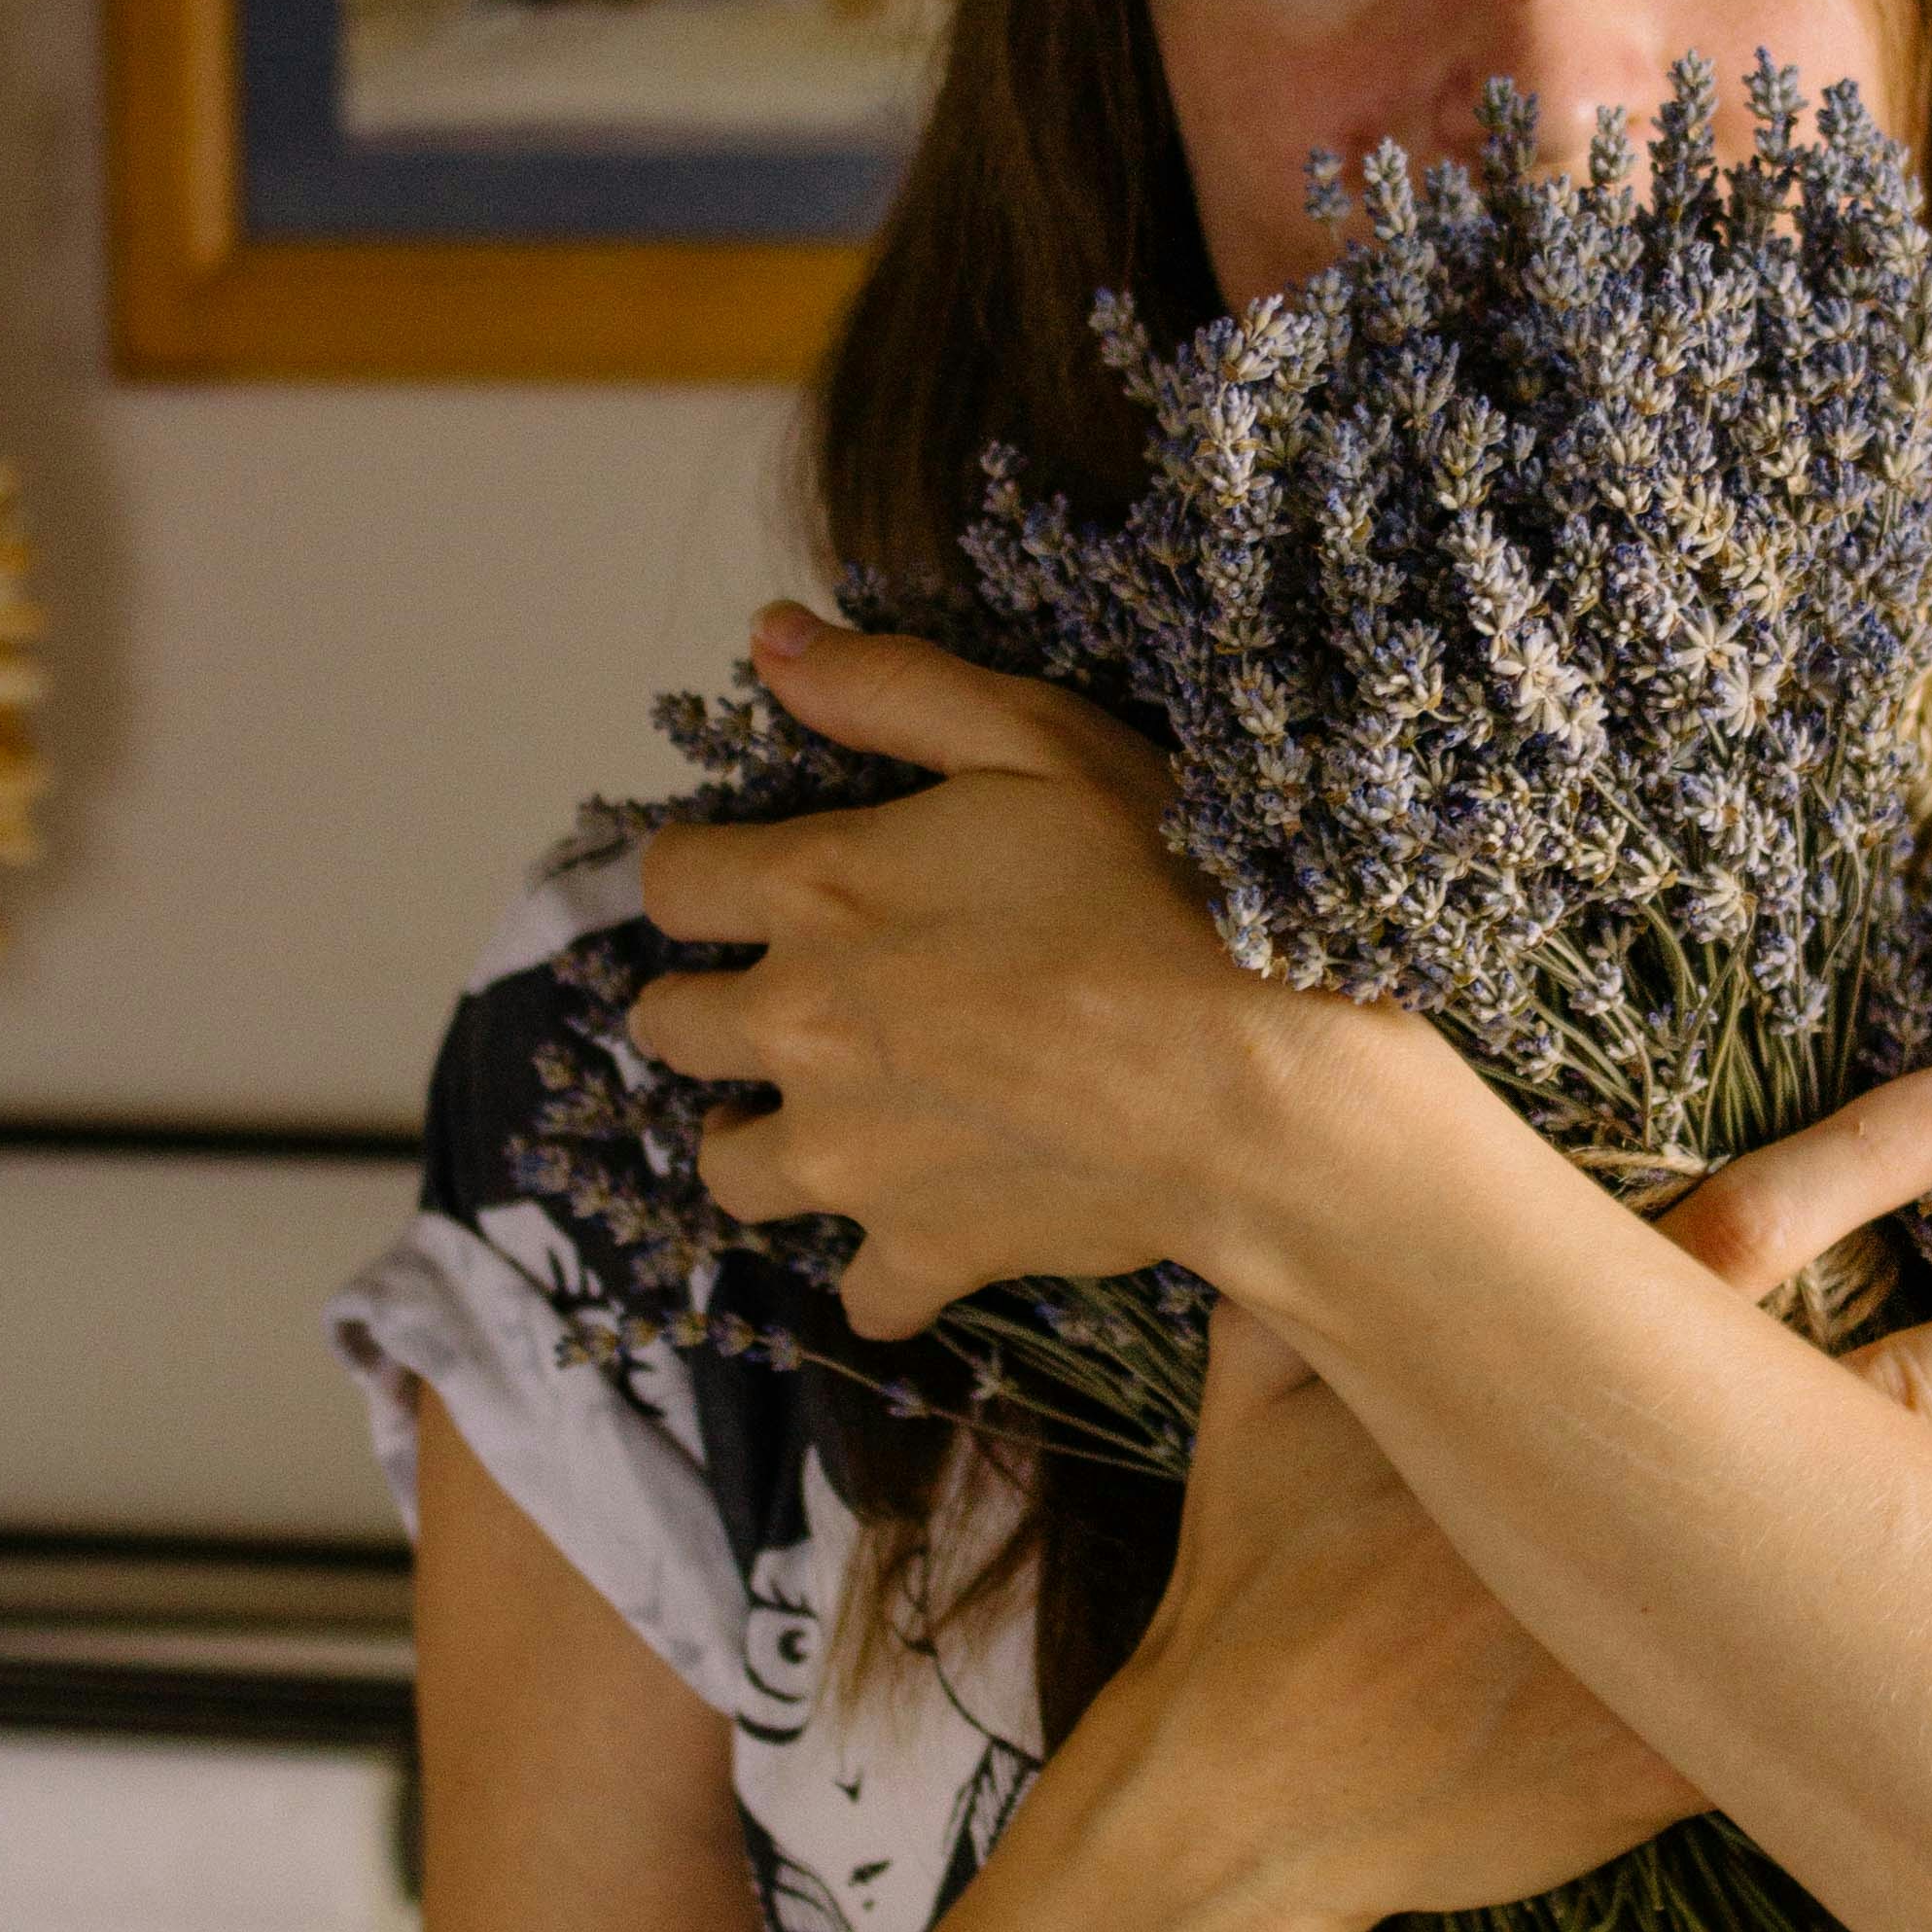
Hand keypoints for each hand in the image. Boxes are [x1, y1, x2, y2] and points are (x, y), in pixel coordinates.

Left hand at [631, 608, 1339, 1331]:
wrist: (1262, 1088)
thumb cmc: (1171, 893)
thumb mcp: (1041, 741)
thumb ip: (893, 688)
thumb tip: (769, 640)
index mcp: (817, 890)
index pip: (672, 881)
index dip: (706, 874)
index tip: (756, 881)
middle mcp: (801, 1028)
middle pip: (669, 1025)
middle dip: (708, 1008)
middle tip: (792, 998)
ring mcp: (851, 1156)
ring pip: (728, 1167)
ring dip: (758, 1140)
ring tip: (827, 1120)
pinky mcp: (921, 1250)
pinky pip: (857, 1291)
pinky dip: (883, 1269)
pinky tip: (932, 1226)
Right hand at [1101, 1064, 1931, 1931]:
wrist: (1249, 1793)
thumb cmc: (1257, 1572)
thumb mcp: (1264, 1379)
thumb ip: (1314, 1241)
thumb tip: (1297, 1103)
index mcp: (1566, 1381)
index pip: (1752, 1230)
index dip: (1875, 1157)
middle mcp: (1657, 1498)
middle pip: (1895, 1391)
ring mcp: (1692, 1636)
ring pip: (1922, 1555)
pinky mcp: (1701, 1757)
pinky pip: (1884, 1712)